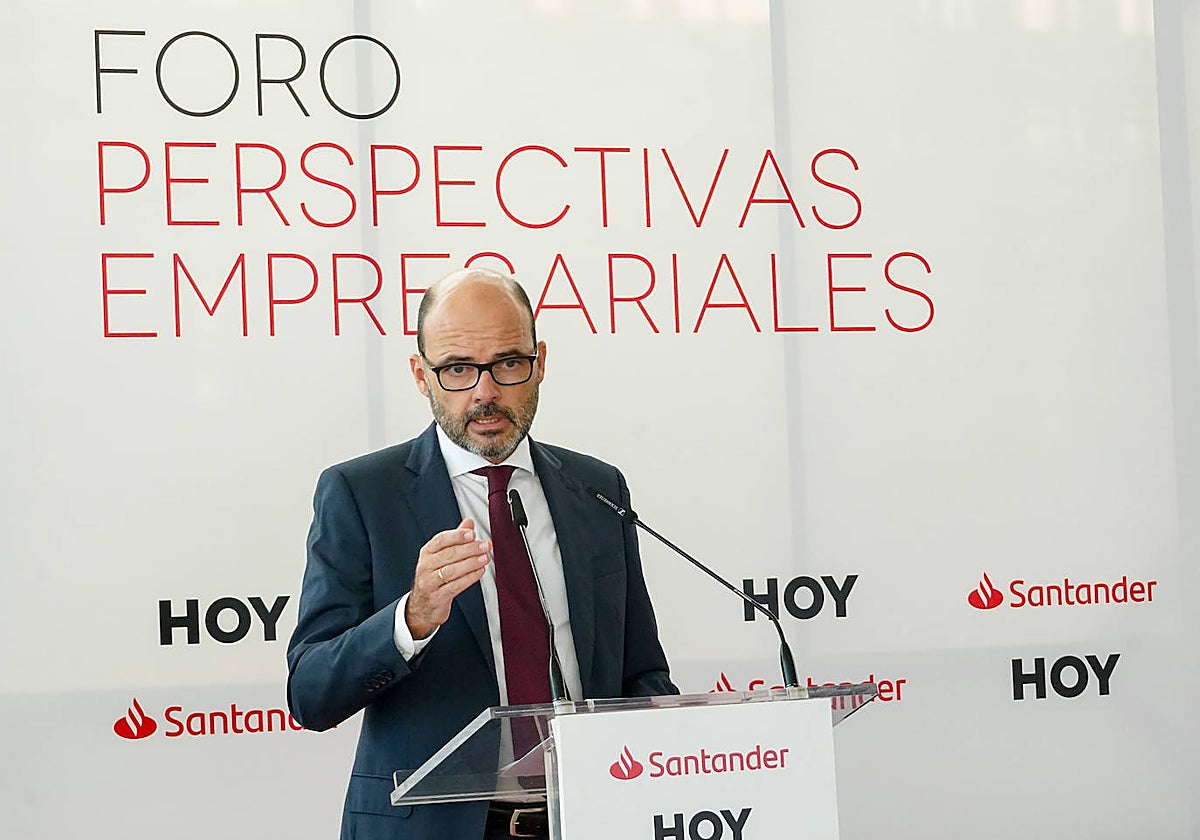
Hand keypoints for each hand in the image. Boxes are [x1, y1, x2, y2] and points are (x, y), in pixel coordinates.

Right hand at [405, 519, 489, 639]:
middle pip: (449, 554)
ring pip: (452, 570)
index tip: (472, 534)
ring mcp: (429, 582)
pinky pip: (455, 586)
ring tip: (485, 558)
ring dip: (471, 563)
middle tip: (485, 545)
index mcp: (427, 552)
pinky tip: (480, 572)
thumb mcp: (441, 556)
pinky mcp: (437, 597)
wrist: (423, 606)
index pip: (441, 540)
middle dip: (470, 549)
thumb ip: (456, 539)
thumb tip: (469, 522)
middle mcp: (426, 566)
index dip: (457, 536)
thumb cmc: (434, 577)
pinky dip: (469, 578)